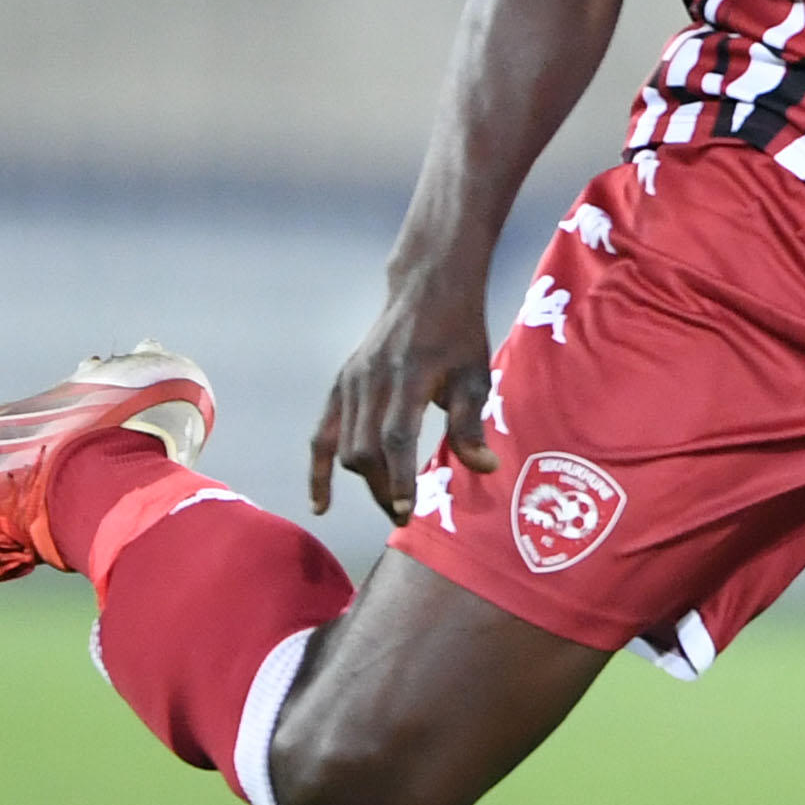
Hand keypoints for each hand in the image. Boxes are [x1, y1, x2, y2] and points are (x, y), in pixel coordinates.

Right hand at [310, 261, 498, 522]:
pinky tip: (321, 504)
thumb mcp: (476, 375)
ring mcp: (350, 380)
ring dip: (365, 481)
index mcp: (407, 375)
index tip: (407, 510)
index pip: (395, 436)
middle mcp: (371, 379)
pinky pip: (321, 434)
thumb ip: (472, 423)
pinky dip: (319, 469)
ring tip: (390, 502)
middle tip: (405, 515)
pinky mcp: (340, 383)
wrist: (427, 288)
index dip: (399, 476)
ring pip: (345, 446)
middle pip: (365, 448)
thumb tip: (485, 467)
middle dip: (383, 488)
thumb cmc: (459, 334)